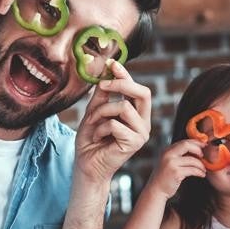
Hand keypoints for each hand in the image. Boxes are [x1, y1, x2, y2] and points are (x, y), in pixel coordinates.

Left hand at [74, 60, 151, 187]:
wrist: (86, 165)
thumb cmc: (90, 140)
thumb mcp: (95, 111)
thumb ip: (102, 94)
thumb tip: (107, 70)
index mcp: (137, 113)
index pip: (137, 88)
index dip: (126, 74)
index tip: (111, 62)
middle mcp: (143, 122)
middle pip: (143, 93)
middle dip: (122, 83)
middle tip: (102, 84)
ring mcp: (141, 133)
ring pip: (124, 107)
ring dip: (101, 111)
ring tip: (92, 122)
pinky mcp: (134, 143)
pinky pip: (115, 124)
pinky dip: (100, 128)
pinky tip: (97, 137)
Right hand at [145, 139, 205, 200]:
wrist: (156, 190)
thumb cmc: (164, 178)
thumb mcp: (168, 162)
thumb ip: (178, 155)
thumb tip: (195, 150)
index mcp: (167, 151)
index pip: (184, 141)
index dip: (195, 143)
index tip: (203, 146)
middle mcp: (168, 155)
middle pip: (187, 145)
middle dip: (198, 150)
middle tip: (204, 156)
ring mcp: (171, 163)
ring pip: (192, 159)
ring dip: (201, 165)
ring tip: (204, 169)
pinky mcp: (176, 173)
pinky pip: (192, 170)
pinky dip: (199, 172)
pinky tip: (202, 174)